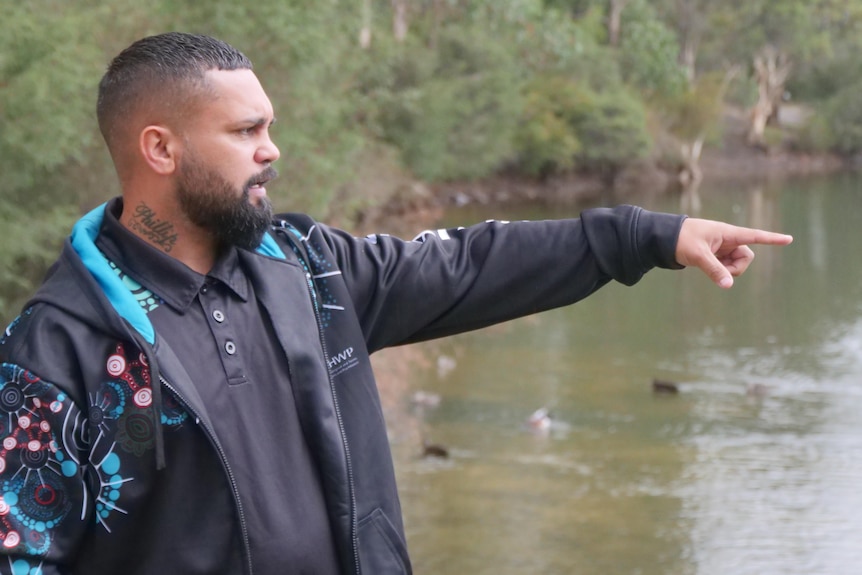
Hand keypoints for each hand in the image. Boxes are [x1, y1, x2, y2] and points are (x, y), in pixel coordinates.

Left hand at [675, 218, 792, 288]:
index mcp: (727, 233)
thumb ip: (714, 270)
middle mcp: (728, 240)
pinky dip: (719, 270)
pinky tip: (704, 264)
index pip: (754, 236)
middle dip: (736, 267)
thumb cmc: (681, 240)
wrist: (664, 238)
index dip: (772, 239)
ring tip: (707, 264)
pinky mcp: (716, 255)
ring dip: (726, 270)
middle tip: (718, 268)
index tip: (789, 239)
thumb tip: (728, 285)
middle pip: (746, 257)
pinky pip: (725, 267)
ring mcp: (723, 248)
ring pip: (736, 264)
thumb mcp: (698, 255)